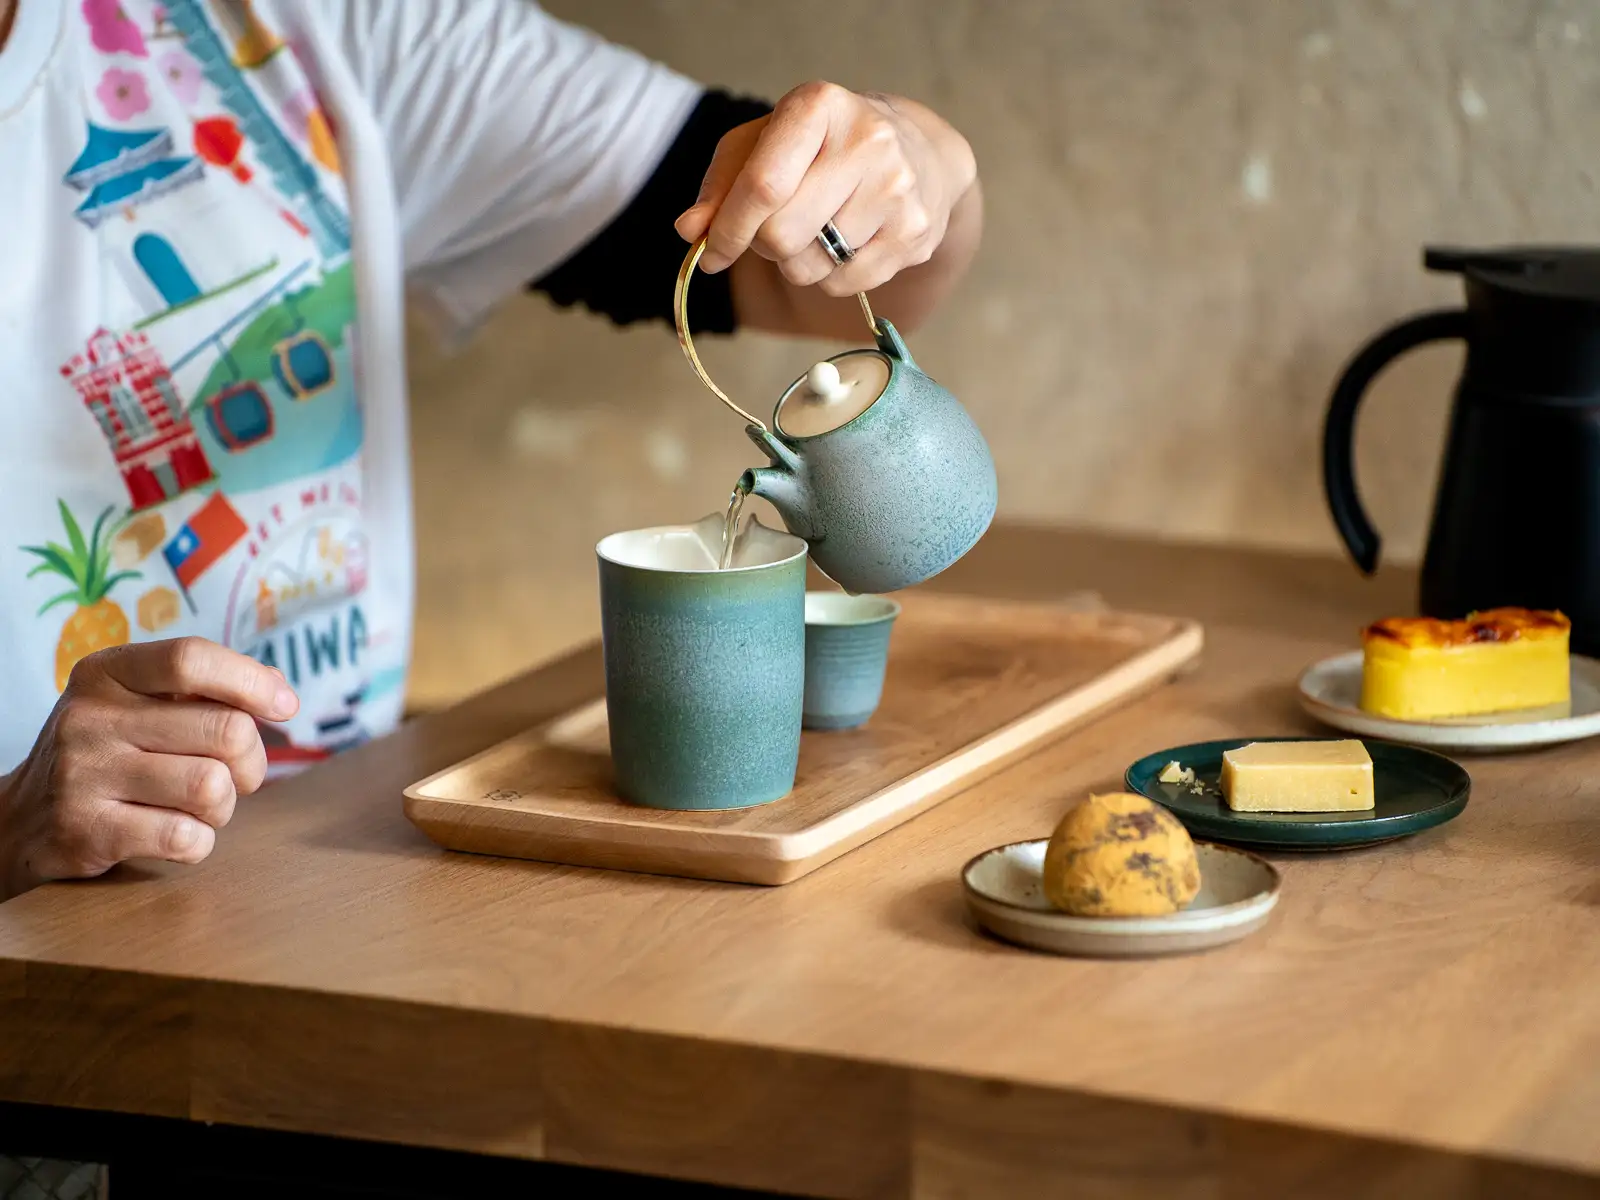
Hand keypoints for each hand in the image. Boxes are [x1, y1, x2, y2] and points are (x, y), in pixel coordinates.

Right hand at [0, 638, 297, 901]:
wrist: (23, 818)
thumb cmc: (108, 751)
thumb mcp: (138, 702)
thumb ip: (206, 688)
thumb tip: (277, 687)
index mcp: (106, 673)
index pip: (191, 659)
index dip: (252, 682)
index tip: (285, 706)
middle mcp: (90, 717)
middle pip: (225, 729)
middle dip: (251, 760)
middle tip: (238, 775)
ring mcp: (85, 774)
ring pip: (211, 786)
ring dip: (224, 805)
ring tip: (201, 806)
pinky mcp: (88, 831)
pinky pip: (185, 836)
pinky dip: (199, 841)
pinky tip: (178, 833)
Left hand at [675, 82, 977, 296]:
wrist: (917, 152)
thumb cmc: (821, 146)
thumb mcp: (764, 144)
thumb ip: (721, 185)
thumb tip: (690, 231)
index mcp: (818, 105)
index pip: (762, 186)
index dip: (727, 230)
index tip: (710, 255)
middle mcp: (867, 142)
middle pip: (781, 235)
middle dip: (764, 245)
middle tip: (778, 226)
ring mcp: (897, 190)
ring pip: (809, 267)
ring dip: (797, 262)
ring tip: (819, 228)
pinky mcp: (914, 233)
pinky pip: (842, 285)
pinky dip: (831, 276)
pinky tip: (848, 241)